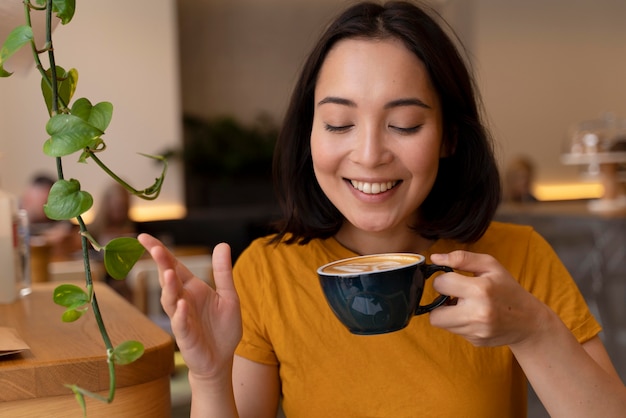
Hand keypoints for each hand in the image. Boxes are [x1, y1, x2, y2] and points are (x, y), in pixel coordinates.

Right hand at [137, 234, 241, 381]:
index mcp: (192, 288)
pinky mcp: (186, 336)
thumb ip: (223, 272)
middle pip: (168, 279)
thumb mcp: (228, 296)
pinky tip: (182, 305)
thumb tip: (222, 244)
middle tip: (155, 249)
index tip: (144, 237)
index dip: (160, 251)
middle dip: (161, 264)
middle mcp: (183, 300)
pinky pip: (180, 324)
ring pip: (170, 300)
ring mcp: (182, 318)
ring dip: (169, 287)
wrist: (221, 359)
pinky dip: (180, 315)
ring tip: (168, 273)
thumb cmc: (222, 328)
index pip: (173, 265)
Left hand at [428, 250, 548, 346]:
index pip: (440, 284)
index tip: (454, 279)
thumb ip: (462, 258)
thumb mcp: (490, 266)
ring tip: (465, 305)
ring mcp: (476, 331)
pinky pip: (454, 331)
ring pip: (442, 324)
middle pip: (434, 314)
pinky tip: (473, 316)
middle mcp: (476, 314)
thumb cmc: (508, 289)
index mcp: (480, 290)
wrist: (528, 321)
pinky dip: (458, 322)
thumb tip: (435, 258)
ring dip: (448, 313)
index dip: (444, 280)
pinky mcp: (475, 341)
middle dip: (440, 303)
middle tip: (454, 296)